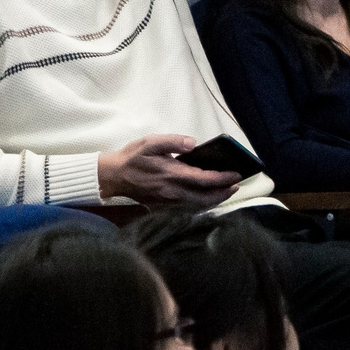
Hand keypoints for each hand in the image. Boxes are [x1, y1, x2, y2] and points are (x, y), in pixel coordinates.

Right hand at [96, 134, 243, 206]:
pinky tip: (208, 197)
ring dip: (215, 200)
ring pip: (198, 205)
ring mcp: (169, 201)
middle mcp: (173, 191)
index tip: (236, 174)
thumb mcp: (150, 142)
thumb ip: (172, 141)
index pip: (204, 179)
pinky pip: (188, 208)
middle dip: (224, 193)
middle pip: (206, 198)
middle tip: (236, 185)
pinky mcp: (164, 206)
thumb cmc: (132, 158)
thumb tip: (193, 143)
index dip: (223, 178)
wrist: (113, 177)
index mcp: (172, 174)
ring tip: (226, 191)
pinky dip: (202, 204)